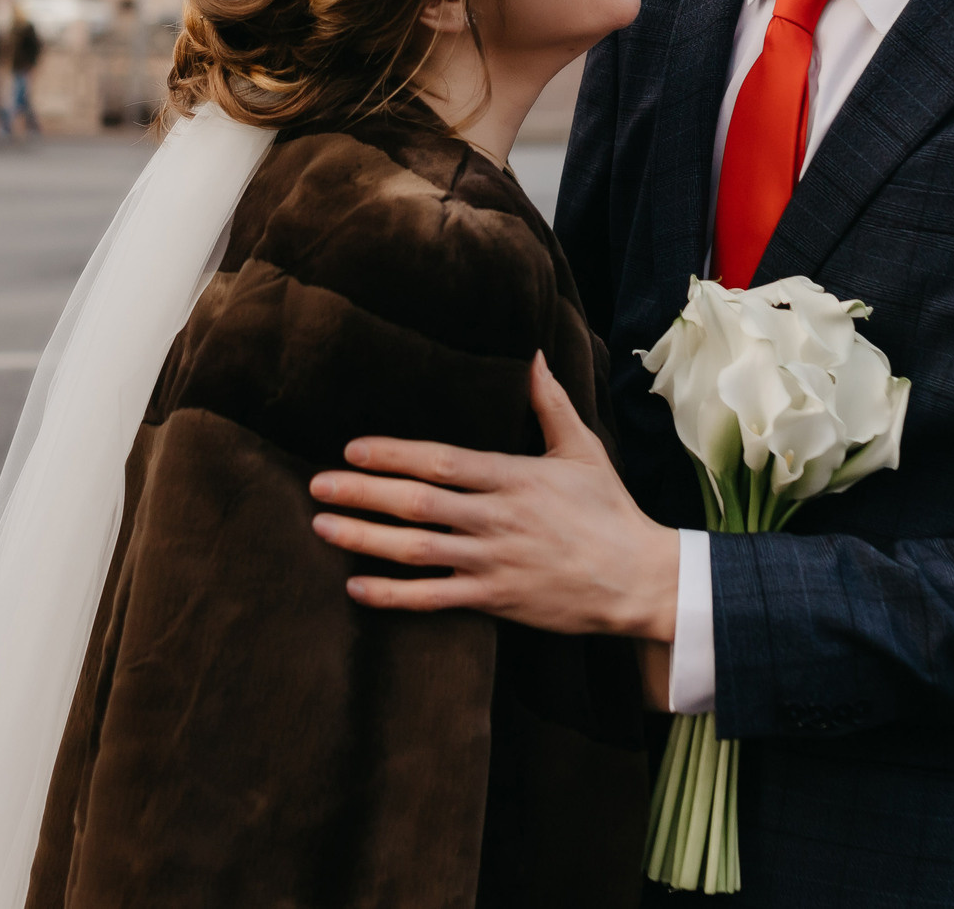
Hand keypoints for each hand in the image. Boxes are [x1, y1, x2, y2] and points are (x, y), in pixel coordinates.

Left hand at [309, 352, 679, 640]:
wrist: (638, 579)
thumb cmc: (609, 510)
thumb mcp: (583, 449)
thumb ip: (551, 403)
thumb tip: (534, 354)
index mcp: (514, 477)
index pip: (442, 461)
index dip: (393, 454)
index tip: (352, 448)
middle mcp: (497, 518)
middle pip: (417, 502)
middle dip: (362, 492)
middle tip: (315, 484)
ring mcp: (494, 561)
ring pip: (416, 550)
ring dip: (364, 538)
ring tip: (322, 526)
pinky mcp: (496, 600)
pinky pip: (434, 599)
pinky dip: (393, 595)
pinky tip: (356, 587)